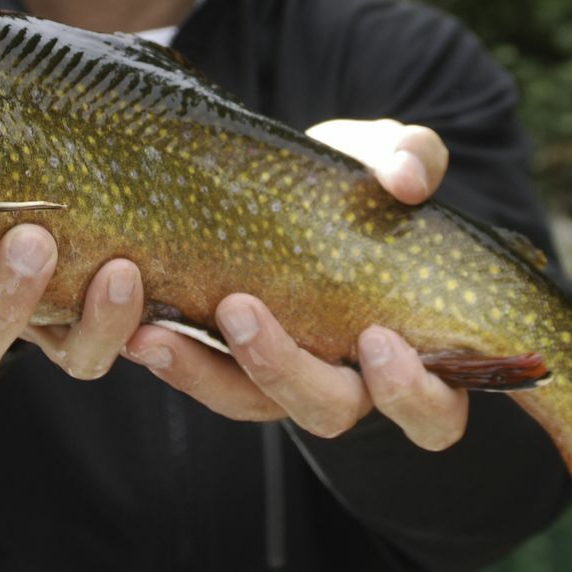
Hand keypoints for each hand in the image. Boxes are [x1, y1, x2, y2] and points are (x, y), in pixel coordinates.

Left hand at [122, 118, 470, 450]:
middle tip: (241, 310)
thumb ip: (413, 158)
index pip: (433, 412)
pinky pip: (202, 378)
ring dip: (203, 372)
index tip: (378, 338)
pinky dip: (170, 357)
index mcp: (414, 355)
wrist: (300, 179)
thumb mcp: (392, 158)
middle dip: (283, 370)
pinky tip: (138, 327)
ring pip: (250, 403)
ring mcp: (285, 378)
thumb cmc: (366, 181)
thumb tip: (405, 179)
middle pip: (327, 413)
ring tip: (157, 332)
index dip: (411, 392)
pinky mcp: (230, 360)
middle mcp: (350, 383)